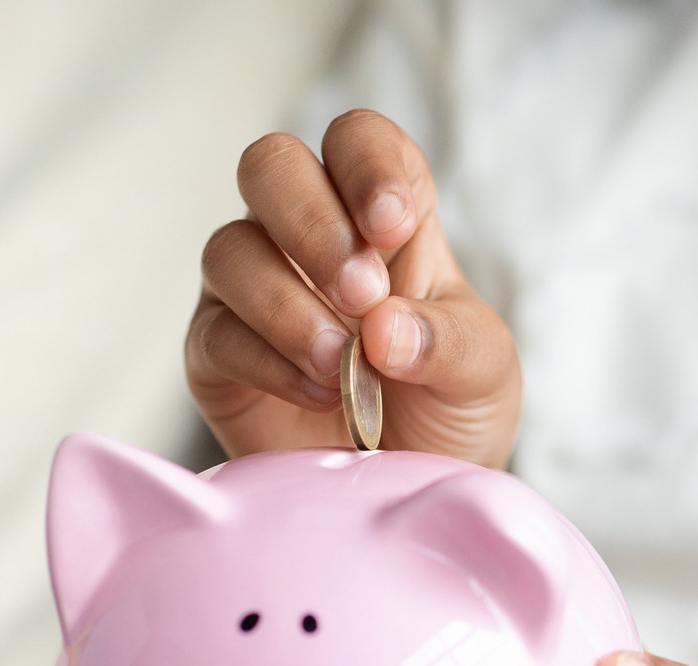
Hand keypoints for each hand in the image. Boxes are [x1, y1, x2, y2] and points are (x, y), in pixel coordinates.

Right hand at [186, 109, 519, 466]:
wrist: (410, 493)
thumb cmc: (448, 414)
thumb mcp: (482, 374)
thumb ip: (449, 341)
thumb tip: (383, 327)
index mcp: (379, 219)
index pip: (357, 142)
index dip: (367, 165)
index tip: (391, 226)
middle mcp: (303, 240)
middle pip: (270, 166)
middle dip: (310, 221)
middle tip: (361, 293)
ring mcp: (251, 295)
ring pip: (229, 250)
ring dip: (288, 306)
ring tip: (341, 364)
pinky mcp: (216, 358)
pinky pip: (215, 334)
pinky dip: (268, 362)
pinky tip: (318, 395)